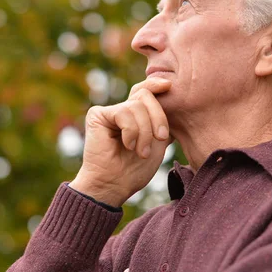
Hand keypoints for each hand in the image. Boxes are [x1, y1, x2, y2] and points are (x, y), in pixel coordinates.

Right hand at [70, 78, 171, 206]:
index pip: (145, 92)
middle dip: (158, 117)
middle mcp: (121, 110)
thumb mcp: (157, 143)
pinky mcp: (97, 115)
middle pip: (145, 95)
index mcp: (135, 116)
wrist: (113, 186)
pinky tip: (127, 145)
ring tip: (140, 152)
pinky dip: (131, 131)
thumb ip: (162, 122)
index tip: (169, 86)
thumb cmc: (134, 170)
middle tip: (160, 139)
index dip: (156, 85)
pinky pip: (124, 112)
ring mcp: (108, 112)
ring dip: (144, 132)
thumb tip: (174, 101)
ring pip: (136, 106)